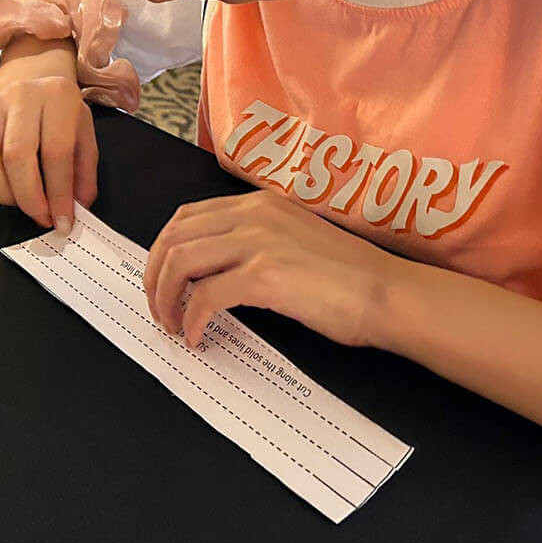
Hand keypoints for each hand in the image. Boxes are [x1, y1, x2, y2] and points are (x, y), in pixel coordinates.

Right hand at [0, 74, 97, 231]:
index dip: (59, 194)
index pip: (56, 152)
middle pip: (16, 156)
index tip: (63, 221)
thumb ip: (84, 174)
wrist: (37, 88)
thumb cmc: (61, 116)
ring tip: (20, 200)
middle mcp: (22, 95)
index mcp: (58, 97)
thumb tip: (75, 208)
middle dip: (28, 198)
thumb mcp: (85, 137)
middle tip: (40, 216)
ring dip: (2, 192)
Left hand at [142, 190, 408, 349]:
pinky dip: (191, 319)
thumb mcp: (296, 242)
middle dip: (154, 276)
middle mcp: (253, 215)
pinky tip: (197, 338)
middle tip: (158, 310)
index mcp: (259, 204)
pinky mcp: (263, 275)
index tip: (163, 283)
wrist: (387, 292)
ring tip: (171, 325)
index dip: (164, 251)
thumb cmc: (351, 278)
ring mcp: (257, 242)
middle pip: (174, 237)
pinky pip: (204, 296)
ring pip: (180, 262)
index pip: (187, 217)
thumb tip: (219, 273)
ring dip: (165, 298)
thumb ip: (258, 245)